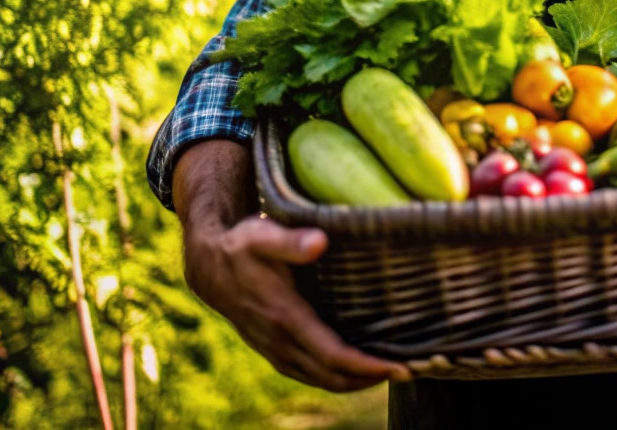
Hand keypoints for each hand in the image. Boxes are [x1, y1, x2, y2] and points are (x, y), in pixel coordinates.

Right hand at [185, 215, 410, 391]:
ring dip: (354, 381)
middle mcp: (281, 341)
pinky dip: (334, 376)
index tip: (400, 367)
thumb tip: (320, 242)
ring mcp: (275, 348)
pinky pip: (308, 372)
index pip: (332, 355)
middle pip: (331, 375)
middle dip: (370, 379)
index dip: (367, 366)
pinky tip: (354, 369)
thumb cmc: (241, 245)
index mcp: (285, 317)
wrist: (208, 263)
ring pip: (319, 378)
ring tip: (390, 372)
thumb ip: (291, 241)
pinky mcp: (273, 348)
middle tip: (409, 372)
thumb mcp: (263, 234)